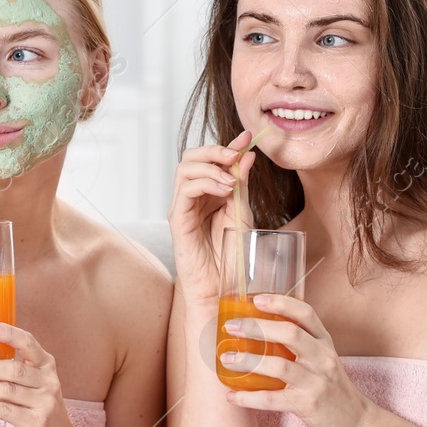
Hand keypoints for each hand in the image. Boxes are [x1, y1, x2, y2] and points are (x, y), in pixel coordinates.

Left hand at [0, 323, 84, 426]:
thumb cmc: (37, 409)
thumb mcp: (33, 385)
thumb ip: (13, 370)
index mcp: (46, 364)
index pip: (28, 342)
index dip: (8, 334)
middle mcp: (48, 380)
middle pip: (13, 369)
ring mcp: (44, 402)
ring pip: (5, 390)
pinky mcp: (36, 422)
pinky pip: (3, 410)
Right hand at [169, 130, 257, 305]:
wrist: (223, 290)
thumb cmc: (232, 258)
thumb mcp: (243, 215)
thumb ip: (243, 186)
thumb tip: (248, 156)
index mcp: (209, 193)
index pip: (213, 160)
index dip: (229, 145)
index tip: (249, 137)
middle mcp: (193, 197)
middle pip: (192, 157)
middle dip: (214, 150)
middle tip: (235, 153)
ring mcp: (183, 208)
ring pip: (185, 168)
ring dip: (210, 166)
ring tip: (231, 180)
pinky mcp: (177, 220)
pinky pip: (185, 190)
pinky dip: (205, 183)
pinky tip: (224, 190)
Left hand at [220, 293, 375, 426]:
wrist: (354, 422)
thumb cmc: (330, 386)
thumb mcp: (321, 358)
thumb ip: (299, 343)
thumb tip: (256, 328)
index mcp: (324, 342)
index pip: (306, 314)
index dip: (281, 303)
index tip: (255, 299)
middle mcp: (323, 358)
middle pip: (290, 334)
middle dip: (257, 327)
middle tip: (231, 326)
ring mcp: (316, 382)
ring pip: (279, 366)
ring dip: (248, 361)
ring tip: (226, 359)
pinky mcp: (307, 405)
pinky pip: (273, 400)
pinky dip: (249, 397)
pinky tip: (231, 395)